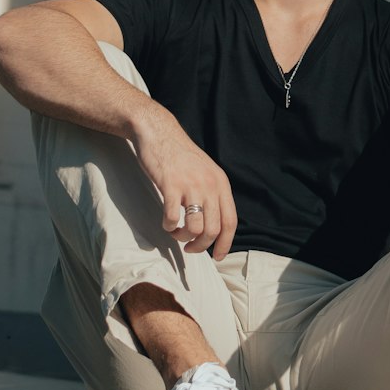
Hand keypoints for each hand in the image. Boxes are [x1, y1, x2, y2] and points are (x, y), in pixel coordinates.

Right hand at [131, 106, 237, 258]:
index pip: (230, 222)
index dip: (225, 244)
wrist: (159, 132)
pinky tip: (165, 222)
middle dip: (200, 246)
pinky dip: (168, 226)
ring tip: (175, 232)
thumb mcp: (206, 172)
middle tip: (189, 248)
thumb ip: (213, 194)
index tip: (218, 257)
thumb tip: (214, 226)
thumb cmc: (180, 156)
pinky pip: (171, 217)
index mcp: (221, 184)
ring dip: (182, 237)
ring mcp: (191, 185)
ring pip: (194, 228)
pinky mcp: (170, 184)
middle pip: (212, 230)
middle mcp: (210, 185)